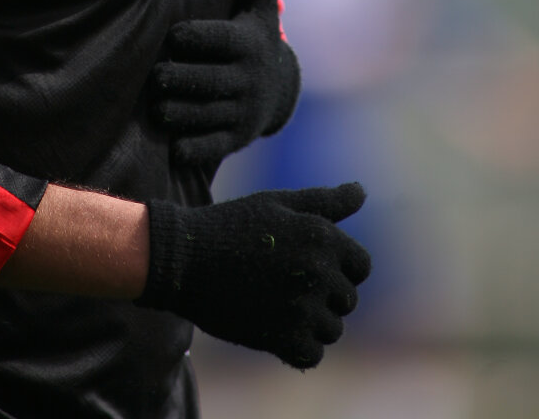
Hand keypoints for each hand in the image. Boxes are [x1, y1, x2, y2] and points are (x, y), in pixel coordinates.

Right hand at [136, 182, 371, 367]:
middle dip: (324, 296)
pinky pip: (312, 353)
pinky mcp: (283, 338)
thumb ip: (325, 202)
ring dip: (312, 323)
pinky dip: (298, 347)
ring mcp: (302, 306)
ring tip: (279, 307)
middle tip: (286, 286)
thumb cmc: (231, 226)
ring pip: (332, 329)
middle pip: (347, 299)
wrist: (183, 258)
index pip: (361, 266)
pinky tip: (275, 327)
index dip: (341, 269)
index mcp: (321, 235)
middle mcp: (319, 270)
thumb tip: (361, 191)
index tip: (311, 269)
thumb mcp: (277, 204)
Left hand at [152, 0, 299, 164]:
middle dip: (174, 78)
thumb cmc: (254, 36)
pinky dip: (187, 145)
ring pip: (198, 114)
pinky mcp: (234, 139)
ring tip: (156, 105)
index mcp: (247, 45)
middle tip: (155, 75)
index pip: (214, 40)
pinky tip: (173, 140)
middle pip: (201, 80)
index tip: (172, 36)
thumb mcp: (259, 3)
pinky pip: (206, 146)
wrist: (280, 89)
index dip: (191, 38)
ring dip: (173, 111)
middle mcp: (246, 80)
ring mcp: (241, 113)